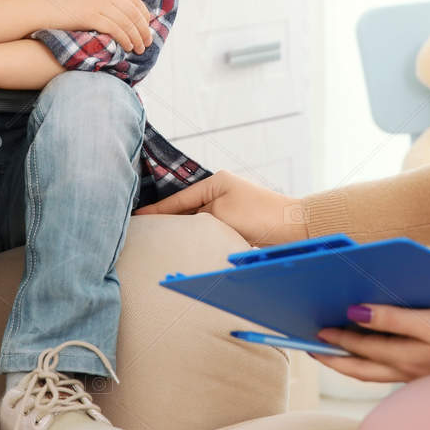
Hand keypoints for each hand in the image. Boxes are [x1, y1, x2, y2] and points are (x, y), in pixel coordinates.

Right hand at [42, 0, 153, 53]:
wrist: (40, 7)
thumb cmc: (62, 5)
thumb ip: (104, 0)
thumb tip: (123, 15)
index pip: (134, 0)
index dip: (144, 16)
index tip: (147, 28)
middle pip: (134, 12)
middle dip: (144, 29)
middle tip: (147, 42)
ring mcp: (98, 2)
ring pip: (127, 22)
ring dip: (137, 38)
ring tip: (139, 49)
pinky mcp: (91, 15)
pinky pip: (116, 30)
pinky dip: (125, 40)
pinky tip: (127, 48)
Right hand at [136, 169, 307, 245]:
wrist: (294, 228)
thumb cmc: (259, 216)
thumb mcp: (221, 215)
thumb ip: (197, 219)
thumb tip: (182, 228)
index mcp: (215, 182)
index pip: (177, 199)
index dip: (156, 210)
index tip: (136, 217)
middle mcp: (220, 192)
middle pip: (185, 209)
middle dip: (166, 220)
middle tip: (140, 231)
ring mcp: (228, 208)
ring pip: (196, 221)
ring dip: (182, 231)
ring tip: (157, 240)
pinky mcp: (236, 223)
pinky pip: (209, 230)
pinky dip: (198, 237)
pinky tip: (185, 247)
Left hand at [314, 304, 429, 385]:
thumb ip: (392, 319)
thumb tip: (354, 313)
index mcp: (404, 358)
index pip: (358, 350)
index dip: (333, 339)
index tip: (312, 329)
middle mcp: (407, 370)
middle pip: (360, 368)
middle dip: (334, 358)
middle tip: (313, 347)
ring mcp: (420, 374)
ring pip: (376, 370)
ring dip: (353, 360)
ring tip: (337, 349)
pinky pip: (394, 367)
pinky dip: (377, 359)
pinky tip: (378, 348)